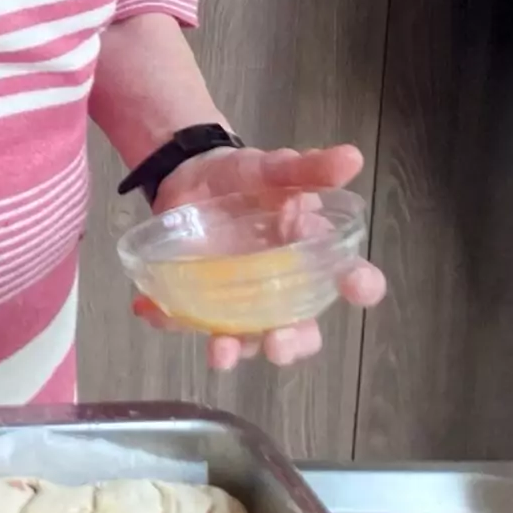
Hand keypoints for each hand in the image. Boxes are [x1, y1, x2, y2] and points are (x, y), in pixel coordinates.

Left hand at [131, 144, 386, 370]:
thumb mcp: (274, 167)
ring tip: (219, 353)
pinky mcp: (199, 301)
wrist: (192, 176)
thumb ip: (310, 168)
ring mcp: (239, 301)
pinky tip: (151, 310)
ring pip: (247, 341)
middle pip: (301, 330)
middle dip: (293, 343)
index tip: (354, 285)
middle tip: (279, 343)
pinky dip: (169, 319)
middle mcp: (282, 290)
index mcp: (311, 256)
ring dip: (234, 350)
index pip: (349, 277)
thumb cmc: (246, 178)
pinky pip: (187, 320)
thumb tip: (352, 158)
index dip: (360, 286)